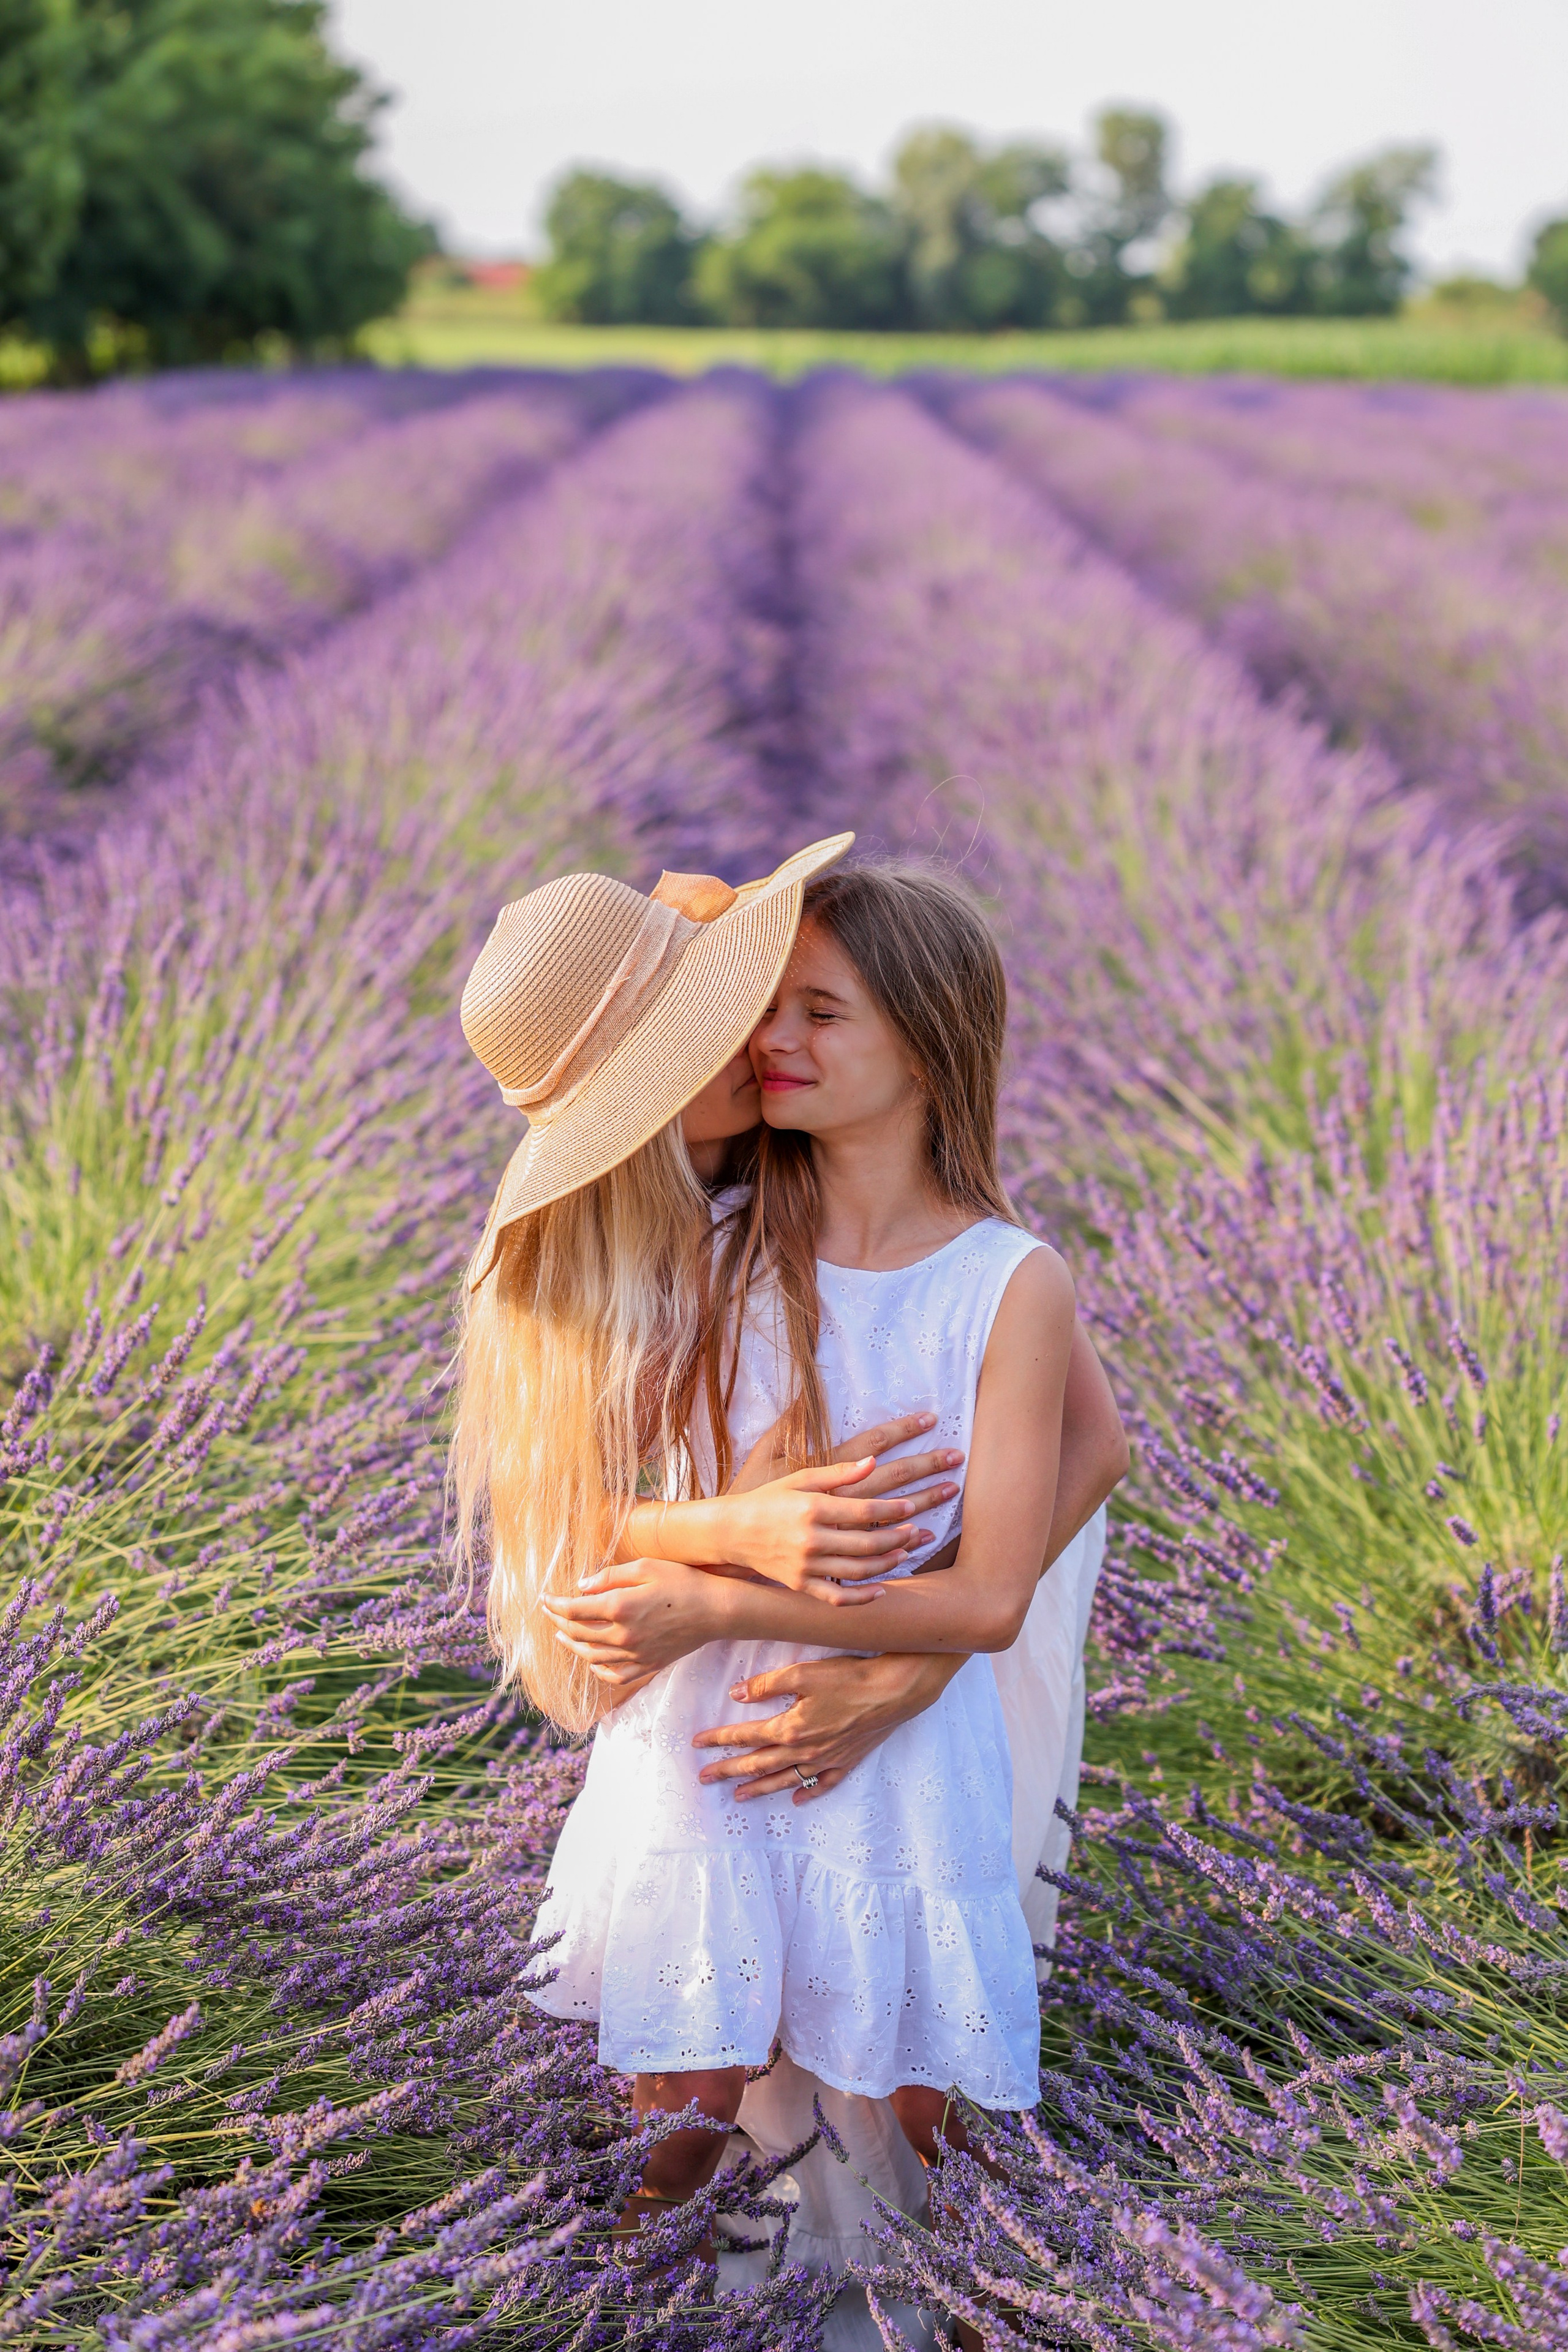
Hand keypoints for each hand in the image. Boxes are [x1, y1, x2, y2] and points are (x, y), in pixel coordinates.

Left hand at [543, 1557, 731, 1690]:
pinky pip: (615, 1675)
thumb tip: (581, 1586)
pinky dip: (598, 1670)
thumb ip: (609, 1576)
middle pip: (578, 1633)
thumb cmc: (683, 1581)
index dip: (554, 1604)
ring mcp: (635, 1654)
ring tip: (562, 1635)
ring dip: (571, 1645)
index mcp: (619, 1607)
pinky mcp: (648, 1665)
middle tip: (549, 1612)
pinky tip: (593, 1661)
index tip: (544, 1597)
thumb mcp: (646, 1567)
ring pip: (591, 1656)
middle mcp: (622, 1635)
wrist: (717, 1610)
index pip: (573, 1609)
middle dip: (558, 1622)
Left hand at [691, 1652, 966, 1802]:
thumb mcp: (803, 1672)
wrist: (896, 1690)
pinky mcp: (848, 1760)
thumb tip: (736, 1694)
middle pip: (760, 1764)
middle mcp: (805, 1750)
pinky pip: (823, 1784)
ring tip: (738, 1797)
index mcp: (791, 1728)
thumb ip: (767, 1684)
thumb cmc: (850, 1677)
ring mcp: (827, 1759)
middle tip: (705, 1778)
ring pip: (786, 1779)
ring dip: (760, 1788)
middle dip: (729, 1771)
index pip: (746, 1736)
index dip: (719, 1739)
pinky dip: (807, 1794)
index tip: (697, 1744)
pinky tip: (795, 1800)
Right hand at [692, 1422, 964, 1602]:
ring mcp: (806, 1566)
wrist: (730, 1532)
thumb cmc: (767, 1499)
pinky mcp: (801, 1585)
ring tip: (906, 1551)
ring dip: (888, 1562)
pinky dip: (863, 1596)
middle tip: (919, 1530)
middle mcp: (810, 1539)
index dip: (894, 1508)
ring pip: (859, 1569)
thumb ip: (838, 1472)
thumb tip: (875, 1461)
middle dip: (900, 1536)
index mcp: (812, 1507)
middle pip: (868, 1541)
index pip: (865, 1510)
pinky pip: (838, 1597)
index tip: (913, 1506)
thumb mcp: (800, 1479)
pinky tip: (882, 1589)